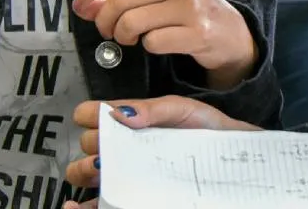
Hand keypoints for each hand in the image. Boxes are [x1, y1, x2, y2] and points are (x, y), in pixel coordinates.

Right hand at [64, 96, 260, 205]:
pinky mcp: (130, 199)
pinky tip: (77, 206)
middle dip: (91, 145)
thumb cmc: (207, 130)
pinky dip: (82, 207)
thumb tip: (121, 113)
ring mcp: (126, 175)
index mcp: (133, 123)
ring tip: (101, 170)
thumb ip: (154, 109)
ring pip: (88, 175)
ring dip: (85, 172)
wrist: (230, 159)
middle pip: (89, 146)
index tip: (91, 116)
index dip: (90, 114)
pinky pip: (99, 205)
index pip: (98, 117)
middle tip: (104, 146)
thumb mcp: (183, 110)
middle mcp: (124, 148)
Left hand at [73, 0, 257, 88]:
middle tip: (109, 33)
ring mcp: (189, 5)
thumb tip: (85, 5)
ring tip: (133, 39)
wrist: (232, 33)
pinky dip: (148, 47)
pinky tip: (157, 44)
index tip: (79, 7)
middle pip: (118, 0)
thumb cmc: (189, 9)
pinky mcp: (197, 32)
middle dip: (104, 22)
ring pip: (131, 22)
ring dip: (123, 37)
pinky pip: (152, 42)